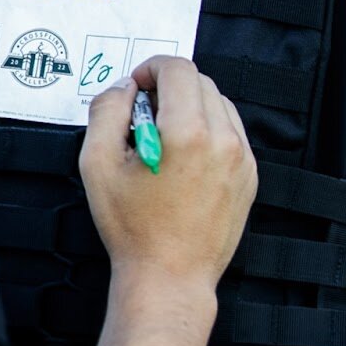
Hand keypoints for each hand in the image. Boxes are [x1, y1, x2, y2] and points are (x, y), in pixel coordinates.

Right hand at [78, 56, 256, 287]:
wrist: (169, 277)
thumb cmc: (133, 229)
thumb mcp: (97, 164)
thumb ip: (107, 112)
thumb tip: (123, 88)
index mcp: (187, 132)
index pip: (178, 68)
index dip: (150, 68)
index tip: (136, 86)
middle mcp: (223, 140)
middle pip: (200, 81)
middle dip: (168, 87)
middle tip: (143, 115)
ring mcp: (241, 159)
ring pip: (219, 103)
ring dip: (190, 106)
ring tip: (163, 138)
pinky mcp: (248, 176)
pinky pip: (231, 132)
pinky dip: (208, 129)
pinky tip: (183, 156)